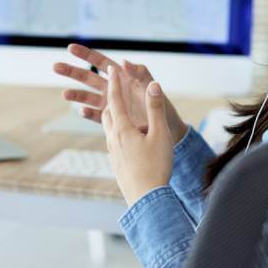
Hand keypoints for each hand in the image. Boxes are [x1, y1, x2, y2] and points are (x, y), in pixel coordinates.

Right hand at [53, 43, 187, 142]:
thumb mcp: (151, 85)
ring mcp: (111, 104)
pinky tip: (81, 112)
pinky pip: (97, 116)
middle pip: (89, 78)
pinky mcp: (112, 120)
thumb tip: (124, 61)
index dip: (86, 55)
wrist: (165, 127)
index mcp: (122, 77)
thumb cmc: (160, 103)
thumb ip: (140, 73)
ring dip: (76, 94)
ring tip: (64, 94)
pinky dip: (89, 114)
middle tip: (55, 66)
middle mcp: (113, 89)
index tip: (70, 48)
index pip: (101, 62)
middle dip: (72, 72)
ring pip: (88, 97)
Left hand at [103, 65, 173, 206]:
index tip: (112, 67)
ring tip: (119, 110)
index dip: (114, 82)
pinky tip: (125, 137)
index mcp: (123, 129)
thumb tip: (153, 85)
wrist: (146, 199)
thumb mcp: (160, 134)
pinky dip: (118, 131)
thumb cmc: (156, 166)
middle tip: (113, 84)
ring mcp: (113, 152)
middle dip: (110, 96)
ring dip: (112, 115)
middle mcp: (113, 138)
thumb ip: (155, 109)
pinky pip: (113, 141)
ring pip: (109, 127)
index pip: (115, 99)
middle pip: (107, 112)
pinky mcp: (116, 163)